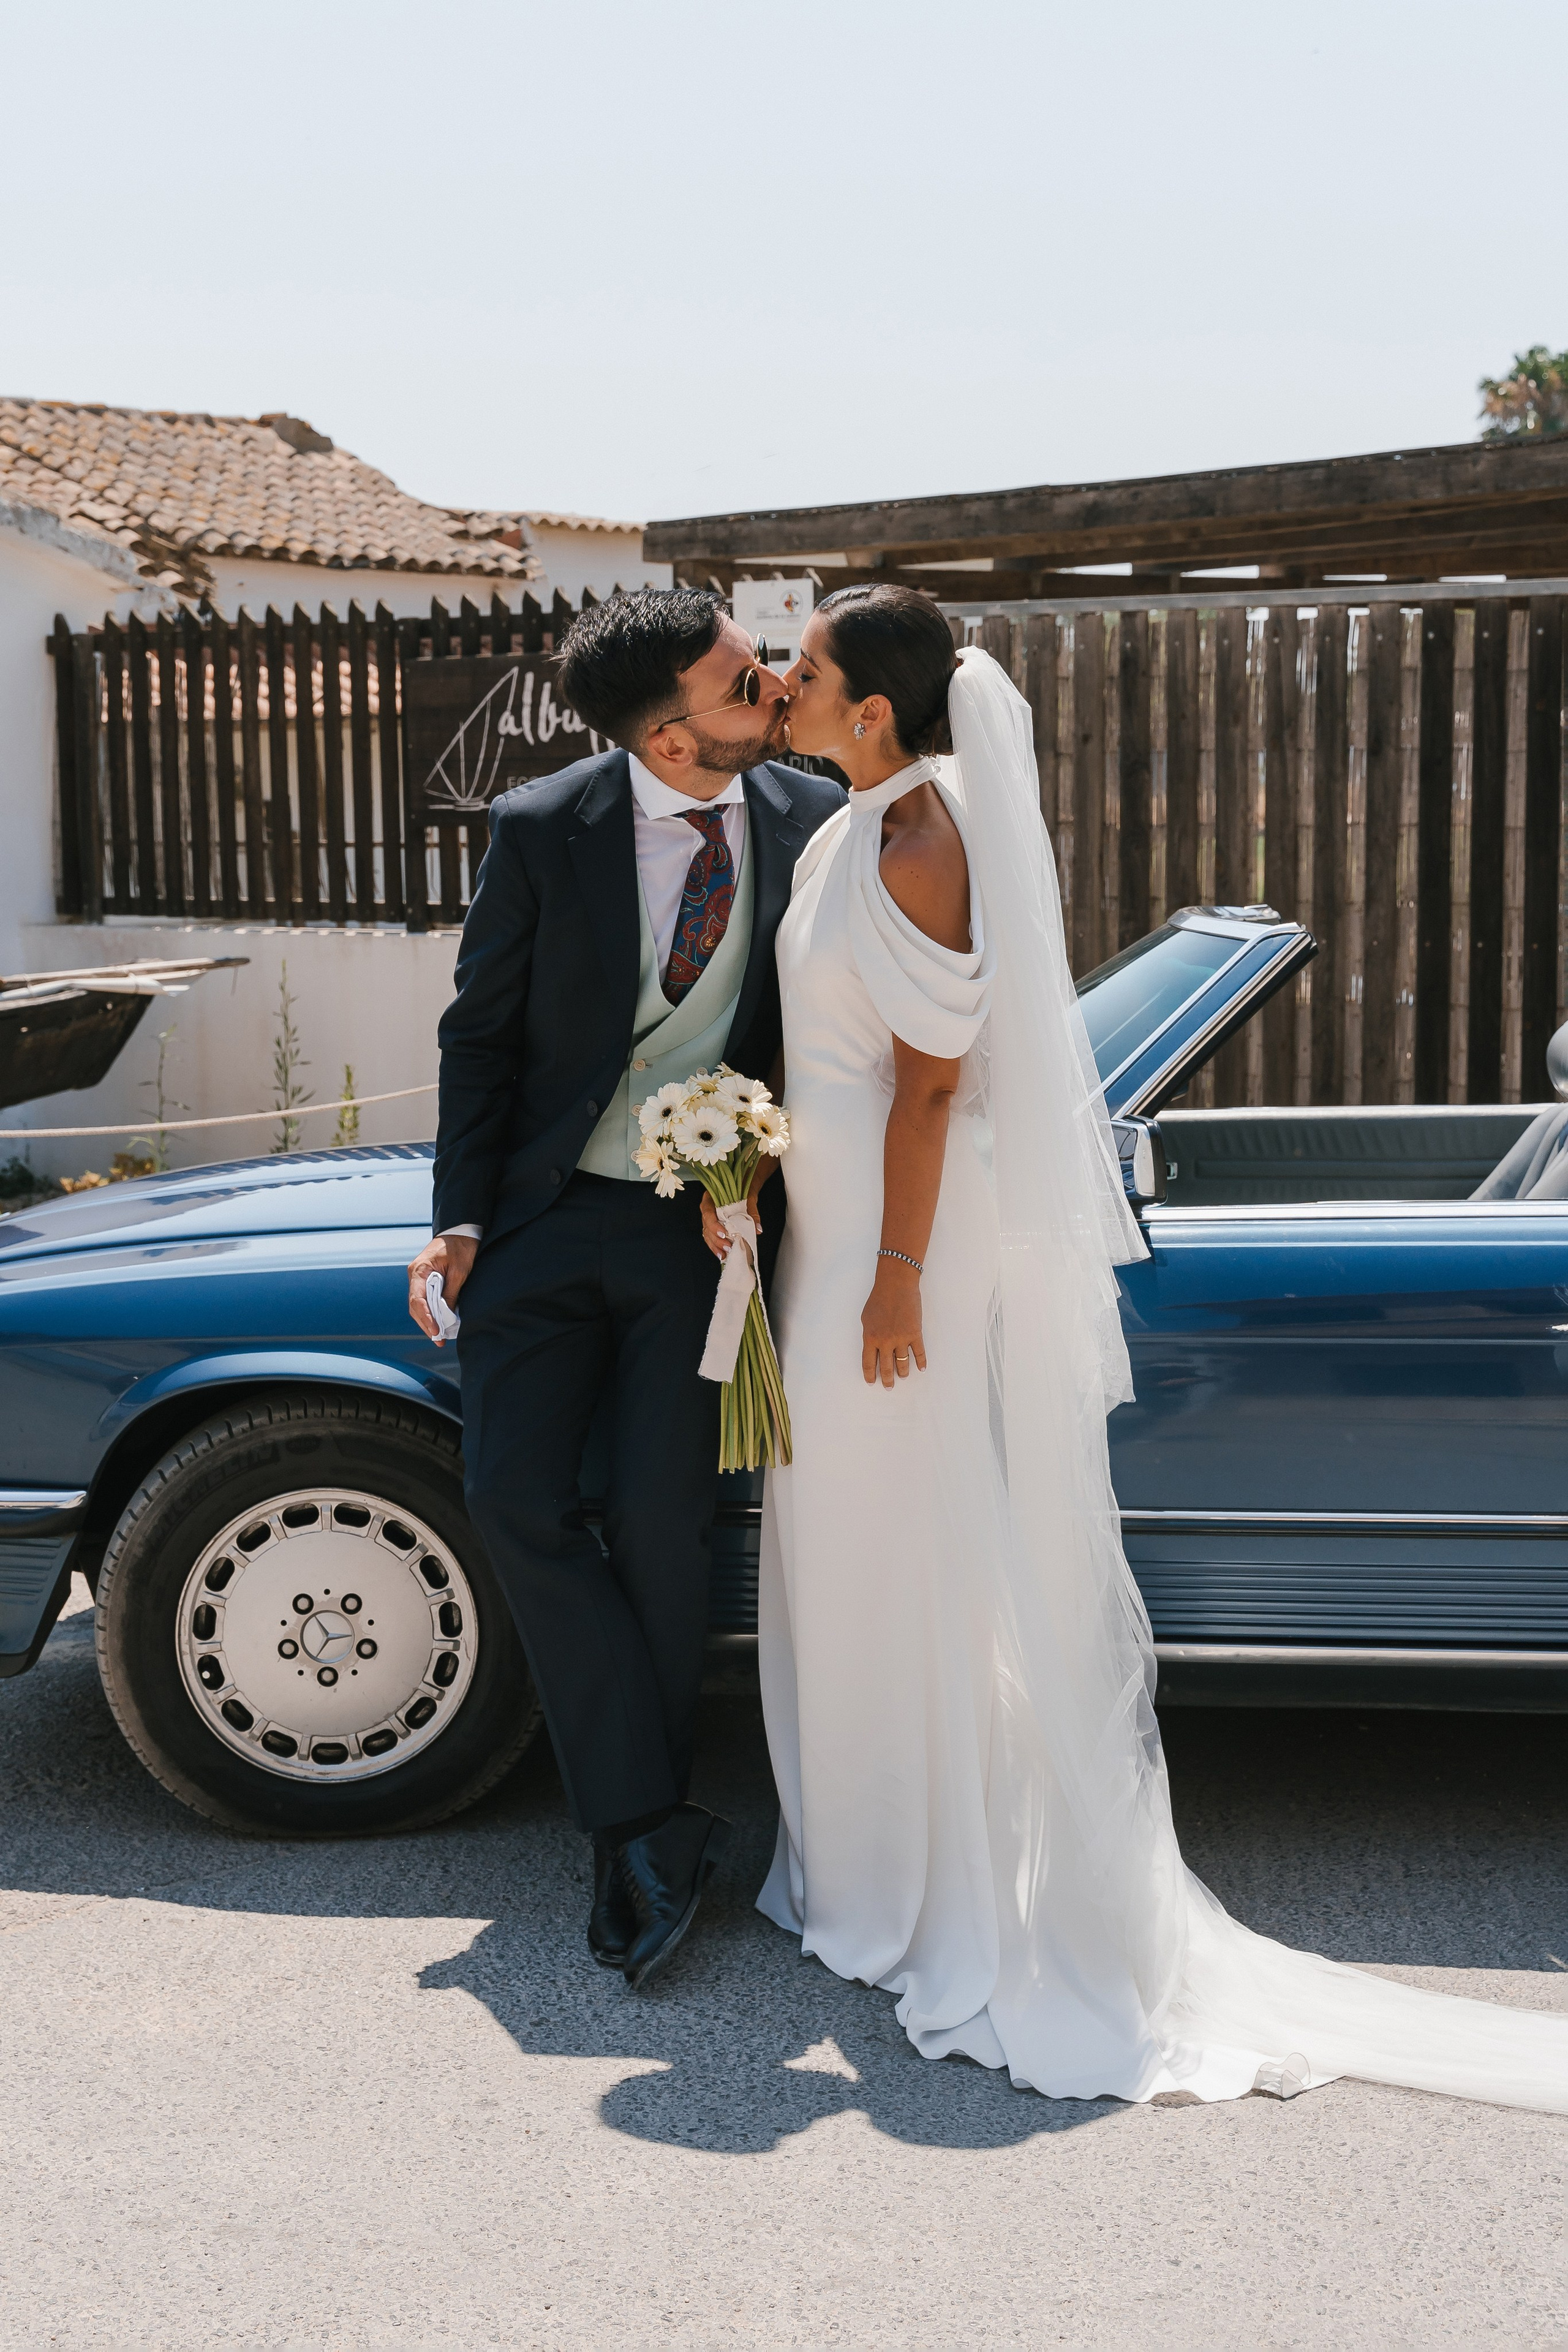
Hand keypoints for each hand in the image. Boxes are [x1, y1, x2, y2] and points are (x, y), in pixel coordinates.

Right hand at [407, 1231, 477, 1343]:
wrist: (461, 1231)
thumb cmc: (461, 1247)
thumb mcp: (459, 1271)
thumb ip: (451, 1293)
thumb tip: (446, 1315)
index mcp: (420, 1270)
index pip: (417, 1300)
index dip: (426, 1318)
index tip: (435, 1331)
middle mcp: (415, 1275)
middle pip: (416, 1306)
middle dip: (426, 1324)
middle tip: (439, 1340)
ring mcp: (419, 1278)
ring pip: (419, 1305)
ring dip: (428, 1321)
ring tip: (439, 1337)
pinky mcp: (426, 1280)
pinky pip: (425, 1299)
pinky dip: (431, 1312)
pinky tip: (439, 1323)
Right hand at [701, 1158, 778, 1262]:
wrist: (747, 1179)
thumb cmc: (745, 1184)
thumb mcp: (749, 1195)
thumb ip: (752, 1211)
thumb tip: (757, 1229)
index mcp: (711, 1197)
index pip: (707, 1212)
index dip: (714, 1225)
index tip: (723, 1233)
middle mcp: (708, 1207)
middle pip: (706, 1226)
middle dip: (715, 1239)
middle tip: (727, 1248)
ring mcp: (711, 1216)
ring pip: (707, 1233)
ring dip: (715, 1245)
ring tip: (724, 1255)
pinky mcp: (716, 1223)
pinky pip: (712, 1236)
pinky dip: (716, 1245)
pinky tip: (722, 1254)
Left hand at [861, 1261, 925, 1386]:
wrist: (896, 1285)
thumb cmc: (879, 1299)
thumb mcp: (866, 1318)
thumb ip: (869, 1335)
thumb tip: (873, 1347)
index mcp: (870, 1338)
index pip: (869, 1363)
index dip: (870, 1375)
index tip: (872, 1382)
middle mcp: (885, 1342)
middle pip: (887, 1367)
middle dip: (887, 1380)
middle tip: (889, 1387)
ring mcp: (901, 1339)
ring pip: (903, 1363)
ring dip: (903, 1372)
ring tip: (903, 1377)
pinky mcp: (915, 1333)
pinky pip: (919, 1352)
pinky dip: (920, 1362)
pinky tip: (921, 1368)